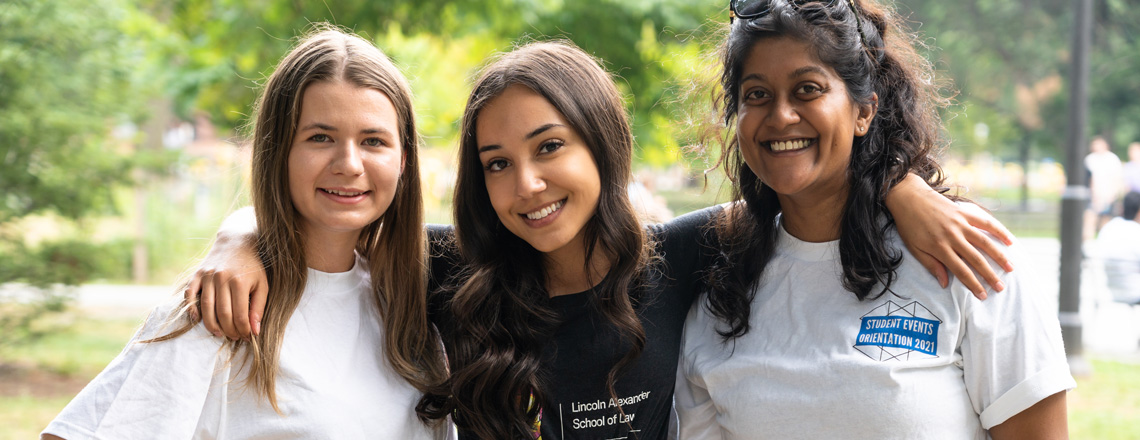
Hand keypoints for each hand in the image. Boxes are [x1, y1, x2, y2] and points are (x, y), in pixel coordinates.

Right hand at [184, 208, 266, 338]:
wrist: (237, 241)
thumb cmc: (253, 266)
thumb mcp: (262, 285)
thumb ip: (259, 308)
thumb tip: (255, 331)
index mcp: (239, 282)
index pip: (240, 315)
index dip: (243, 330)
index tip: (247, 337)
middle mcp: (221, 279)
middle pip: (222, 314)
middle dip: (229, 330)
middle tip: (234, 337)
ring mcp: (207, 276)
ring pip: (206, 308)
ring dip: (212, 325)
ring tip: (219, 334)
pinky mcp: (197, 274)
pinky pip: (190, 294)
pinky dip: (192, 308)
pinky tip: (197, 319)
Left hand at [888, 174, 1013, 298]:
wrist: (908, 197)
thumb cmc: (909, 225)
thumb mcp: (914, 248)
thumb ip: (931, 265)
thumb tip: (945, 284)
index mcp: (939, 247)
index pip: (961, 271)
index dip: (973, 284)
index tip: (983, 295)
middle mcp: (953, 236)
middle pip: (976, 259)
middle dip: (990, 275)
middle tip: (1001, 287)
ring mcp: (960, 223)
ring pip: (985, 242)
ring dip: (1000, 256)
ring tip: (1011, 268)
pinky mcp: (964, 212)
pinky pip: (985, 222)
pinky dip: (999, 231)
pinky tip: (1009, 240)